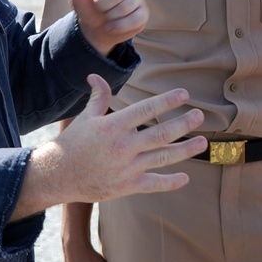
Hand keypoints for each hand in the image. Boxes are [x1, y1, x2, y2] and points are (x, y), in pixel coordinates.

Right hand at [12, 76, 206, 219]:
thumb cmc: (75, 142)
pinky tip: (185, 177)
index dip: (166, 101)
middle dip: (183, 124)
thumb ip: (99, 97)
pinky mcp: (128, 186)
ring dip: (185, 150)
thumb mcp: (86, 117)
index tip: (184, 94)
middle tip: (200, 115)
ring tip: (203, 142)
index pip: (146, 110)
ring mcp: (127, 168)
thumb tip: (95, 75)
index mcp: (114, 126)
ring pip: (163, 158)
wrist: (59, 175)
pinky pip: (154, 184)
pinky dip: (171, 182)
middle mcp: (123, 146)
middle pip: (161, 134)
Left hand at [54, 0, 147, 55]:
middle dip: (102, 4)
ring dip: (109, 17)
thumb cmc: (88, 6)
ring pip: (125, 7)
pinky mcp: (143, 13)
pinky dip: (118, 26)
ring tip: (105, 17)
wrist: (96, 28)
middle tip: (97, 7)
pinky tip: (110, 27)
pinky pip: (134, 19)